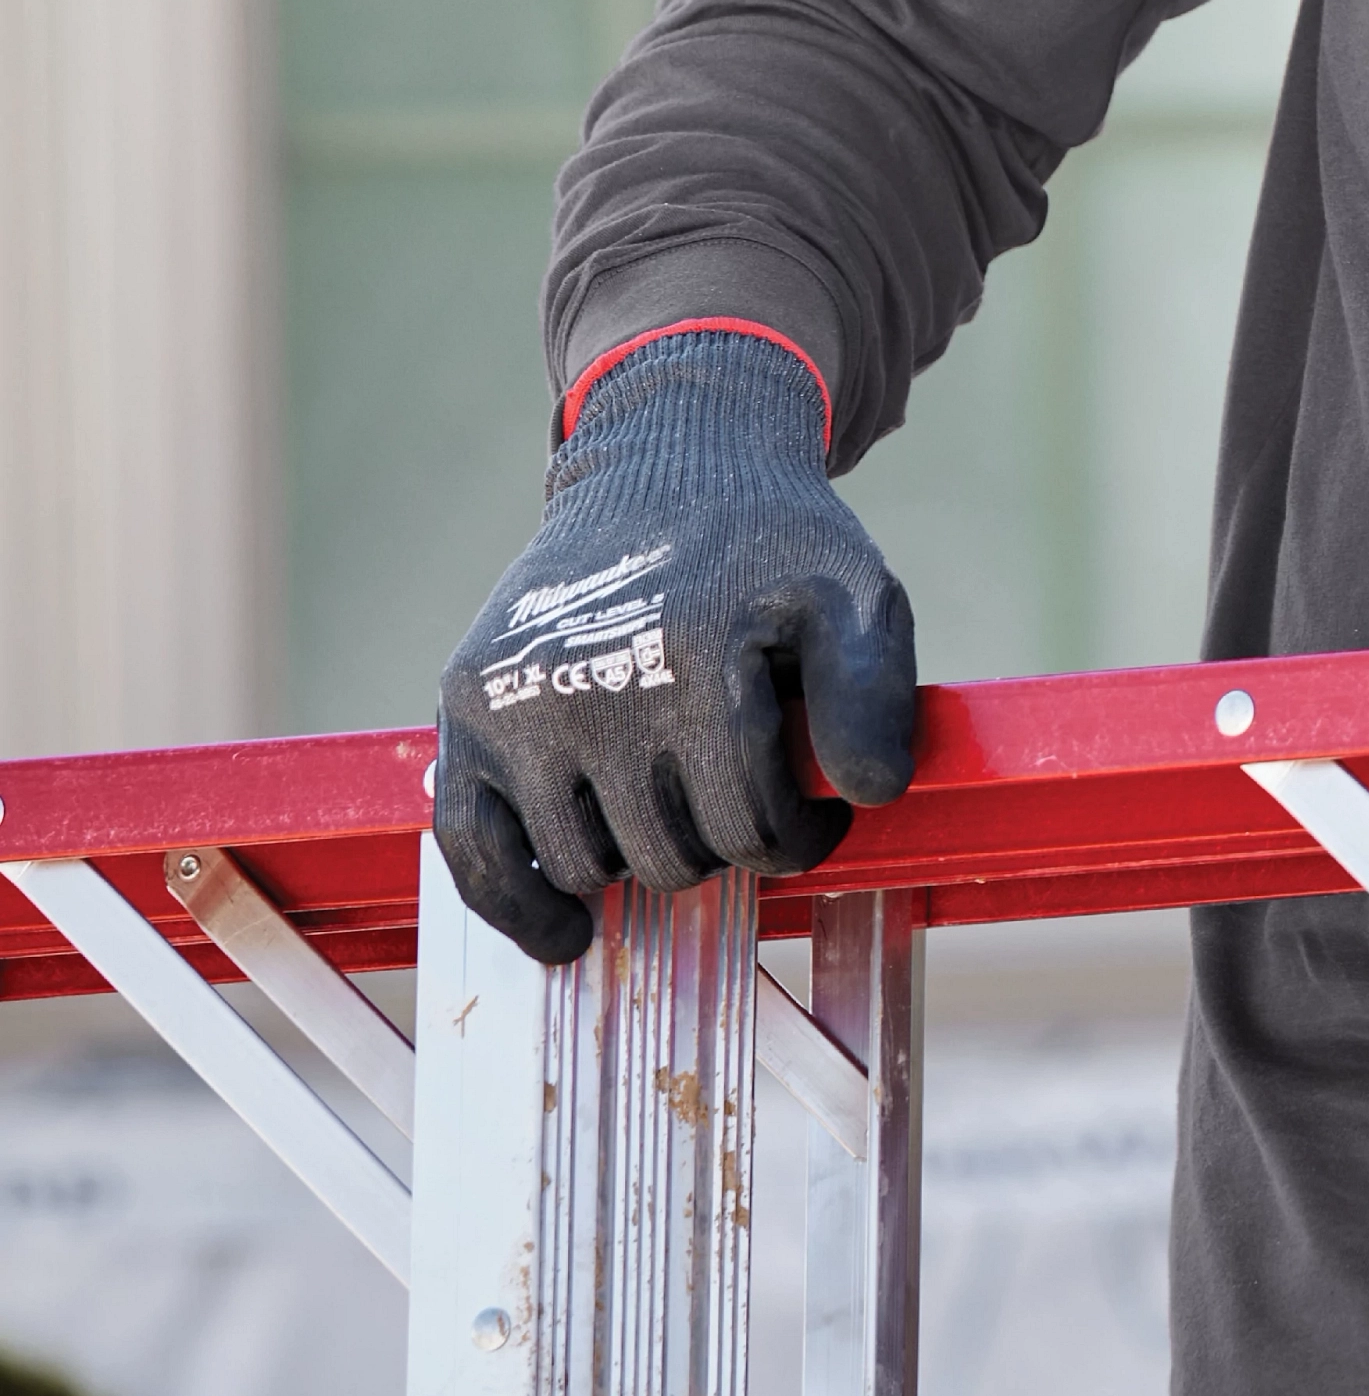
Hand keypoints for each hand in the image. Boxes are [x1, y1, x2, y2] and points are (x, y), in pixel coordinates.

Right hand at [435, 327, 916, 962]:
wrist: (669, 462)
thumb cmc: (771, 545)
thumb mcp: (856, 592)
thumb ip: (875, 692)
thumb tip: (865, 794)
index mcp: (695, 653)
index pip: (754, 823)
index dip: (801, 834)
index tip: (817, 810)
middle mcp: (593, 680)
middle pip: (670, 853)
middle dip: (724, 841)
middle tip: (745, 796)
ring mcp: (519, 699)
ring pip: (585, 865)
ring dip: (640, 857)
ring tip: (680, 800)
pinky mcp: (466, 708)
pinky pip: (472, 848)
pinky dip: (516, 907)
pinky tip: (568, 934)